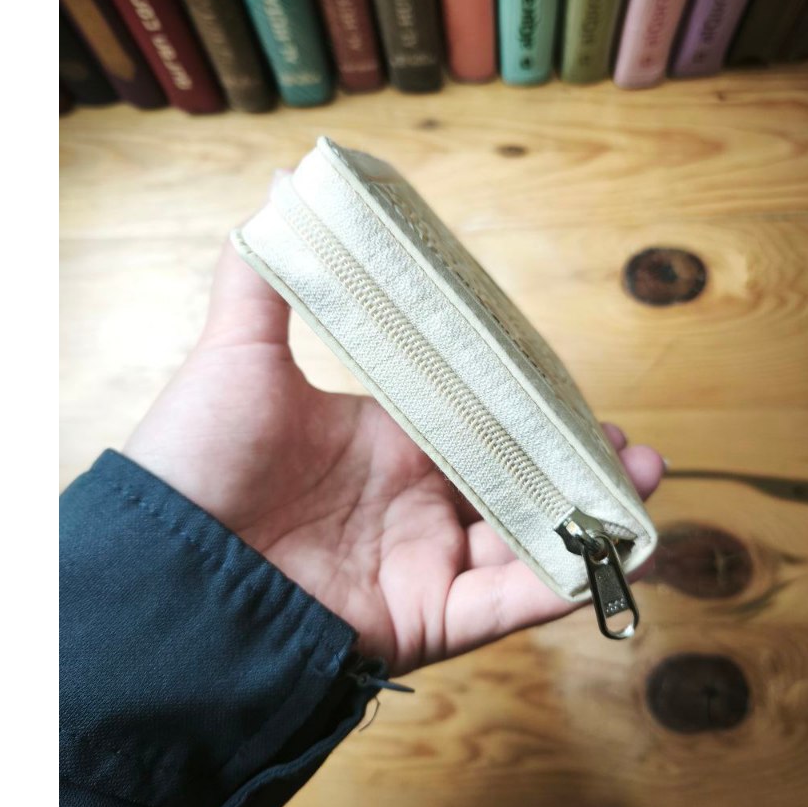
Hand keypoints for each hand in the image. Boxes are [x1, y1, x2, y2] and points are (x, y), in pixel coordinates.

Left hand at [125, 239, 663, 675]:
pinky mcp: (428, 618)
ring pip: (529, 541)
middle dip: (576, 462)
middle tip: (623, 439)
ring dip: (590, 514)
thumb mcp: (237, 353)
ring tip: (641, 478)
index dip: (527, 407)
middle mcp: (414, 504)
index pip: (476, 422)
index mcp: (387, 444)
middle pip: (516, 482)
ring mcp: (425, 562)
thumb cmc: (198, 457)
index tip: (570, 385)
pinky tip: (615, 548)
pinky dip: (564, 581)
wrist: (166, 565)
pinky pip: (510, 604)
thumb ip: (269, 278)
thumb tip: (283, 188)